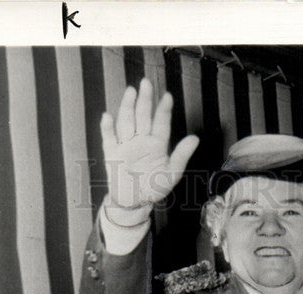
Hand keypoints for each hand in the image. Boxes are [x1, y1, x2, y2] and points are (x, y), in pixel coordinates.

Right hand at [100, 78, 199, 213]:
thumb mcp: (172, 174)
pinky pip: (109, 138)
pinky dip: (107, 128)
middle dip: (145, 100)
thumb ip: (182, 156)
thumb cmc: (154, 187)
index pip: (161, 124)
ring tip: (130, 92)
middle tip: (146, 83)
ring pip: (126, 122)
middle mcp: (141, 140)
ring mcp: (126, 144)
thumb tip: (195, 138)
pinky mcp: (112, 153)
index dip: (164, 110)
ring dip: (127, 107)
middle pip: (143, 116)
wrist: (134, 201)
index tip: (168, 97)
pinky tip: (108, 116)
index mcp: (157, 144)